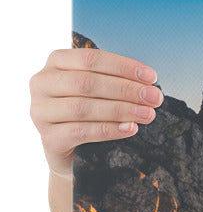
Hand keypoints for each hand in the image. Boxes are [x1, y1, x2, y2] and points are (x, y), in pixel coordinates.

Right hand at [29, 46, 162, 179]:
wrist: (74, 152)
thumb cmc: (90, 112)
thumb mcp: (99, 90)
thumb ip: (116, 80)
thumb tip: (149, 84)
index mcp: (56, 63)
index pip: (91, 59)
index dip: (123, 67)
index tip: (151, 77)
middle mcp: (42, 84)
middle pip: (87, 82)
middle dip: (126, 89)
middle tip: (154, 98)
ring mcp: (40, 112)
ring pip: (84, 107)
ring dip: (121, 110)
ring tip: (147, 114)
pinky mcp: (48, 138)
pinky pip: (81, 132)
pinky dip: (109, 130)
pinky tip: (130, 128)